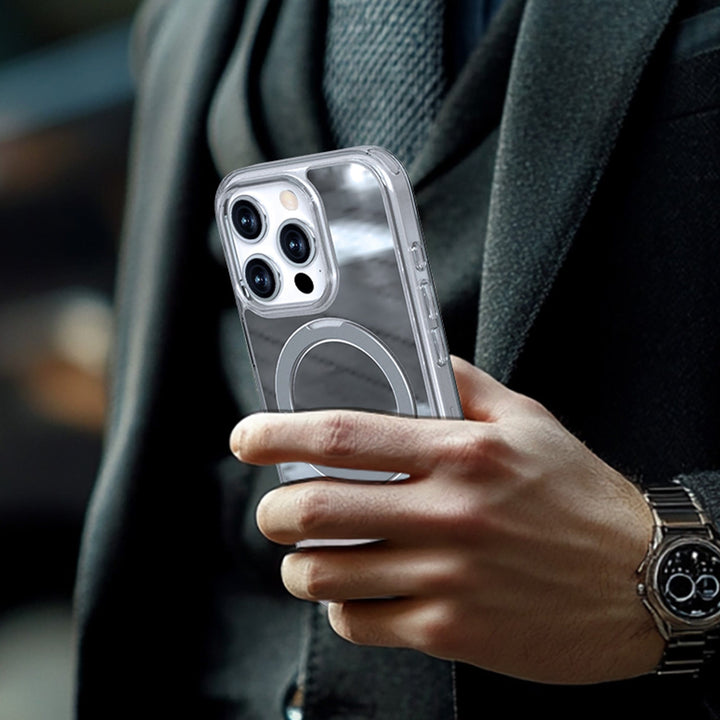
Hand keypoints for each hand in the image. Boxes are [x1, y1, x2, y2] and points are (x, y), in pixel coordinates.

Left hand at [230, 356, 663, 683]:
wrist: (643, 580)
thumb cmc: (581, 497)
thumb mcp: (528, 421)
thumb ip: (464, 386)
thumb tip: (414, 360)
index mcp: (460, 453)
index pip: (343, 434)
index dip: (278, 433)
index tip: (248, 438)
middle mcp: (447, 513)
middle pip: (315, 508)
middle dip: (273, 509)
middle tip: (275, 506)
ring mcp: (446, 577)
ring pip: (325, 575)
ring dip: (301, 565)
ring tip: (313, 554)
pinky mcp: (452, 631)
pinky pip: (359, 624)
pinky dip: (341, 609)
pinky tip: (358, 593)